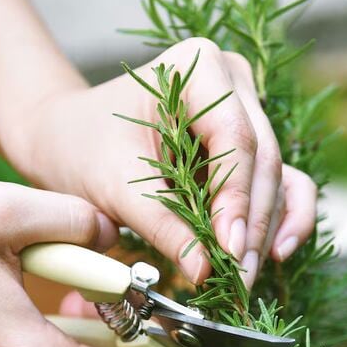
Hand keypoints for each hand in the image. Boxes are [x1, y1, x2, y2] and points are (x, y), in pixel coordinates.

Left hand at [1, 38, 317, 287]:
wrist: (66, 137)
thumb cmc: (82, 147)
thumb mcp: (115, 186)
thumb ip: (162, 226)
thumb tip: (204, 271)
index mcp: (198, 68)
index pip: (235, 138)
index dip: (237, 198)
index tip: (229, 250)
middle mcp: (233, 82)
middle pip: (262, 159)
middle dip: (252, 224)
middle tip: (239, 278)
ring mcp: (246, 111)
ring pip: (275, 176)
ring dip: (265, 229)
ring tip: (245, 277)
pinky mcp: (248, 145)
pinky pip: (280, 181)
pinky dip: (281, 218)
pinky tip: (275, 254)